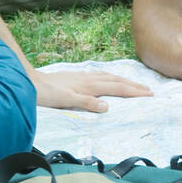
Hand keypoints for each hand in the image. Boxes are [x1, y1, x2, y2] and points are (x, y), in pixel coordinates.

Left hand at [33, 71, 152, 112]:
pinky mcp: (78, 77)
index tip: (149, 94)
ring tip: (135, 84)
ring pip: (110, 76)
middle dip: (134, 85)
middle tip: (149, 90)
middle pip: (117, 81)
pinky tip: (110, 79)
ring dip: (125, 80)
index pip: (117, 88)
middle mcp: (89, 79)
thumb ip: (87, 103)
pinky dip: (112, 77)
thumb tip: (107, 107)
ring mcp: (84, 76)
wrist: (32, 83)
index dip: (134, 91)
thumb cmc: (48, 94)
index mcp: (90, 86)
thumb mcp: (67, 101)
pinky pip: (101, 76)